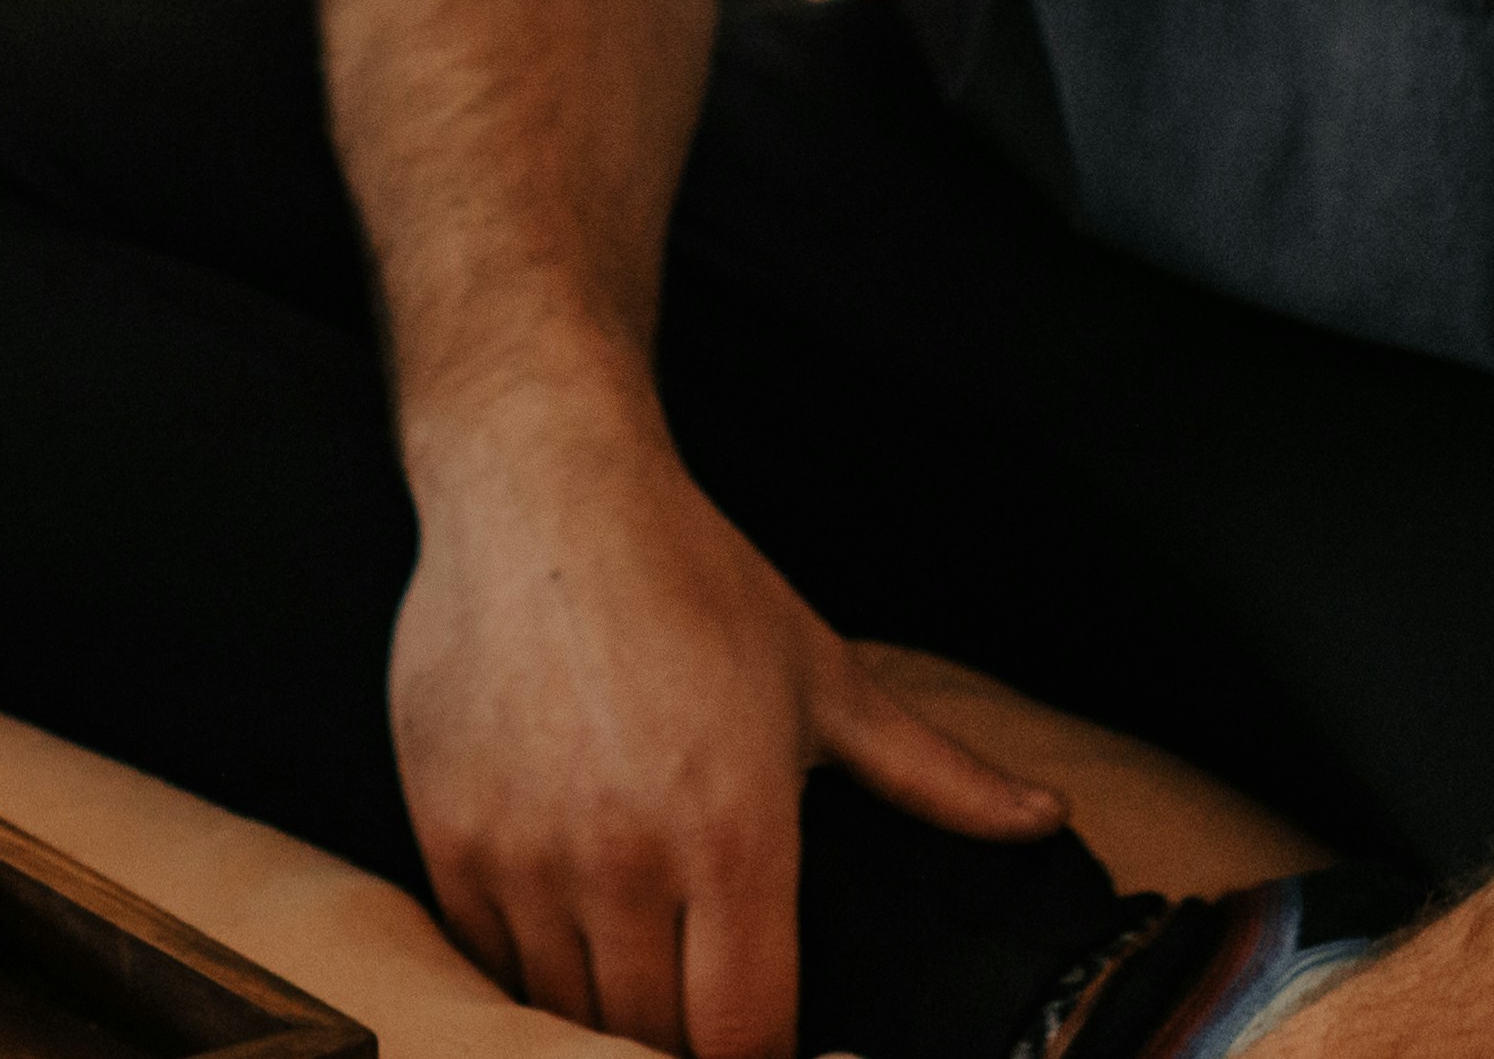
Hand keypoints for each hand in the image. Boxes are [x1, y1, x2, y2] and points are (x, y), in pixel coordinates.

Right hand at [393, 404, 1063, 1058]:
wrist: (542, 490)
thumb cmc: (690, 577)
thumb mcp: (823, 677)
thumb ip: (935, 775)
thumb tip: (1046, 818)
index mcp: (736, 837)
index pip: (747, 1039)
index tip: (772, 1048)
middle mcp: (625, 859)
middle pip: (653, 1041)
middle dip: (685, 1047)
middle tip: (706, 1009)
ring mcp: (526, 852)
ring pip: (562, 1010)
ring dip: (600, 1012)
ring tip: (637, 974)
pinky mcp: (448, 832)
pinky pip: (484, 956)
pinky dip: (522, 967)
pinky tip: (558, 935)